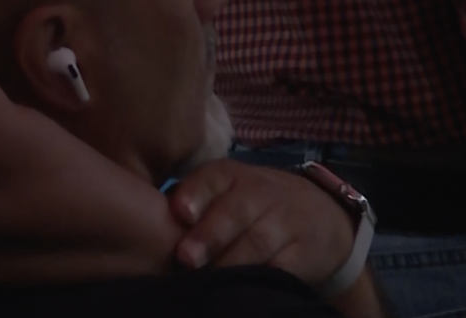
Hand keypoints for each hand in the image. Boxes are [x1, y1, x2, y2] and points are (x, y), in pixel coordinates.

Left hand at [168, 159, 354, 286]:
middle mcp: (260, 193)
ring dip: (231, 262)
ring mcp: (285, 221)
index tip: (180, 212)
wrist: (322, 215)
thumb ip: (190, 201)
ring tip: (209, 280)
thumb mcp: (226, 190)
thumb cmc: (252, 204)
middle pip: (235, 211)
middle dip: (209, 234)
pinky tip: (244, 289)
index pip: (212, 178)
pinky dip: (264, 278)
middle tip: (186, 257)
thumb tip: (143, 220)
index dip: (196, 194)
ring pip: (257, 242)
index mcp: (232, 175)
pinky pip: (283, 267)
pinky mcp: (305, 252)